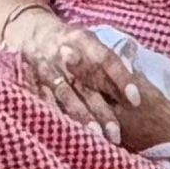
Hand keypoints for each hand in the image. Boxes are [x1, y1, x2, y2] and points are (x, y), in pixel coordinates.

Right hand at [4, 15, 140, 135]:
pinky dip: (56, 116)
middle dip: (102, 110)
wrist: (32, 31)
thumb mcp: (88, 40)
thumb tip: (137, 83)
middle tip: (116, 134)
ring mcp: (47, 68)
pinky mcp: (33, 80)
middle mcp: (64, 53)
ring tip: (96, 137)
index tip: (136, 101)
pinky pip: (45, 101)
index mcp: (82, 39)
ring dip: (82, 117)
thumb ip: (106, 60)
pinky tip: (67, 133)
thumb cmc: (71, 41)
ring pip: (66, 96)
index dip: (122, 79)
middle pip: (87, 84)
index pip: (106, 59)